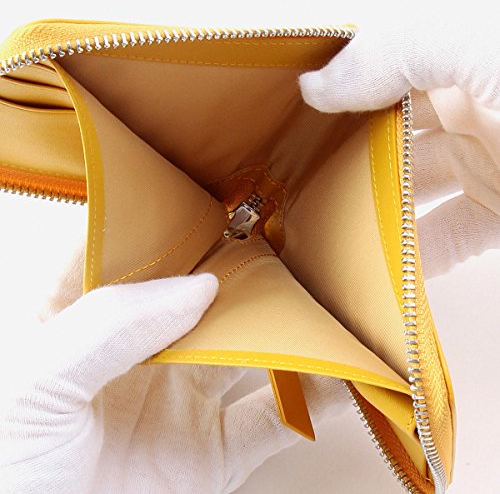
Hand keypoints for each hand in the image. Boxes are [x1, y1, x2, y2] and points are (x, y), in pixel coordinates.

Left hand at [1, 246, 348, 493]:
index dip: (173, 217)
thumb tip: (197, 284)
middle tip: (285, 238)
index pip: (133, 246)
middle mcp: (140, 349)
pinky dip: (312, 397)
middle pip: (203, 293)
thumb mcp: (34, 381)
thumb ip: (108, 324)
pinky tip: (337, 373)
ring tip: (322, 299)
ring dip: (288, 328)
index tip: (217, 194)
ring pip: (248, 349)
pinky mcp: (213, 451)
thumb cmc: (4, 466)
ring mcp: (181, 397)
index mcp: (83, 316)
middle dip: (244, 267)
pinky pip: (273, 419)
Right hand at [299, 19, 499, 277]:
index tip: (287, 117)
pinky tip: (382, 263)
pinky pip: (446, 237)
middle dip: (342, 155)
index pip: (378, 64)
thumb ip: (399, 47)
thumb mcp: (490, 40)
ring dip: (371, 210)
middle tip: (295, 179)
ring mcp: (489, 160)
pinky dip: (414, 254)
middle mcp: (473, 103)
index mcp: (464, 51)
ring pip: (410, 190)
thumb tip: (318, 84)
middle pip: (386, 133)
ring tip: (324, 227)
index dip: (333, 84)